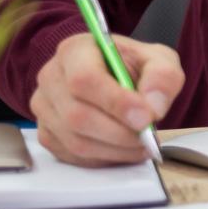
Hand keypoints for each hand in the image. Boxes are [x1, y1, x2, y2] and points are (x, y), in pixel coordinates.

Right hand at [31, 32, 183, 165]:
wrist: (120, 79)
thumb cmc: (135, 67)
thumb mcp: (159, 60)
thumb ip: (163, 77)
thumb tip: (153, 106)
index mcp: (75, 50)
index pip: (84, 79)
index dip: (115, 102)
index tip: (146, 117)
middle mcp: (51, 78)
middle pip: (77, 115)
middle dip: (119, 133)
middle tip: (149, 136)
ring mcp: (44, 108)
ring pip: (75, 140)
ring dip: (115, 149)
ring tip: (143, 144)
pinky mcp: (46, 133)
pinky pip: (72, 155)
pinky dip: (104, 158)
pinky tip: (125, 149)